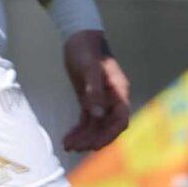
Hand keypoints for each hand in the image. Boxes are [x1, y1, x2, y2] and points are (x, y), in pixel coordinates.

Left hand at [61, 30, 132, 152]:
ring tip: (68, 147)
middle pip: (107, 126)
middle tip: (76, 148)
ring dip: (84, 137)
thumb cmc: (86, 50)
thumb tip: (97, 113)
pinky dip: (78, 130)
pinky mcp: (89, 99)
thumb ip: (94, 91)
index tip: (96, 145)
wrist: (79, 38)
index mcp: (119, 92)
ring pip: (95, 125)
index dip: (109, 134)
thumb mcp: (89, 69)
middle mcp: (113, 99)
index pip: (120, 119)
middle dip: (93, 139)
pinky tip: (67, 139)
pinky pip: (87, 119)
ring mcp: (101, 100)